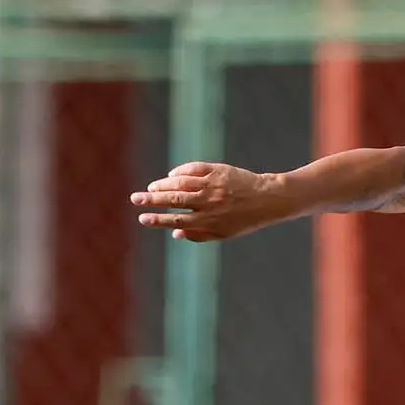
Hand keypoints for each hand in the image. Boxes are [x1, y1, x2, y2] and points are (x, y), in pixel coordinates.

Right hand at [131, 162, 293, 241]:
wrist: (269, 199)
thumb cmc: (245, 219)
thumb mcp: (225, 233)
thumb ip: (199, 235)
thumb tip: (175, 233)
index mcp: (210, 221)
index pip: (177, 220)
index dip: (158, 220)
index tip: (142, 218)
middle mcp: (209, 202)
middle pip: (174, 200)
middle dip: (152, 200)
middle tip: (135, 199)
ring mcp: (213, 185)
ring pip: (181, 183)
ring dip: (162, 185)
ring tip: (151, 188)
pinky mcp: (218, 171)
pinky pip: (193, 169)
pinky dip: (180, 172)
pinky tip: (171, 176)